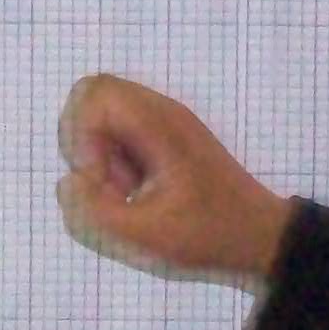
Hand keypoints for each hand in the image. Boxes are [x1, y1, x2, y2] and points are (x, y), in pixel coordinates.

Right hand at [55, 73, 291, 284]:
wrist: (260, 235)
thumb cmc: (206, 234)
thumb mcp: (144, 234)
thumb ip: (94, 209)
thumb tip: (69, 182)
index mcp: (159, 125)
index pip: (94, 94)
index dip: (81, 136)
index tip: (100, 180)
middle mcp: (162, 112)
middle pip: (96, 97)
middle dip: (87, 142)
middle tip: (111, 184)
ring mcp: (167, 121)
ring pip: (108, 115)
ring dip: (102, 153)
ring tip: (126, 191)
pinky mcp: (168, 137)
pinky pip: (125, 131)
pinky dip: (118, 158)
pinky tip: (136, 189)